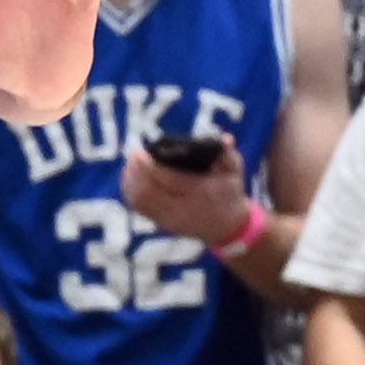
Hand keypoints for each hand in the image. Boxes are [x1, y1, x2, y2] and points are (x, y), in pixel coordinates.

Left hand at [118, 139, 247, 246]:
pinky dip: (130, 192)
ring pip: (140, 200)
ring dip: (131, 180)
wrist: (227, 226)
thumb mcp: (234, 172)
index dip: (151, 166)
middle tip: (134, 154)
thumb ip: (228, 154)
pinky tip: (130, 179)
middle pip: (149, 190)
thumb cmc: (229, 192)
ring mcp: (170, 219)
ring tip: (130, 164)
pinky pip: (139, 208)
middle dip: (137, 171)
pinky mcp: (161, 224)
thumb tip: (224, 138)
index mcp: (201, 193)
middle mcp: (183, 208)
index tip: (143, 151)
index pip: (169, 179)